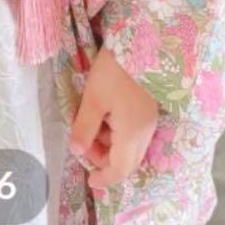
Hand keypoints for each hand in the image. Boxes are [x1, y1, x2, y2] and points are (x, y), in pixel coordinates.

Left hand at [68, 45, 161, 191]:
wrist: (142, 43)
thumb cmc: (114, 72)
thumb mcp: (93, 99)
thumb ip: (85, 128)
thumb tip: (76, 151)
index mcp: (132, 134)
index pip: (120, 169)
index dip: (105, 178)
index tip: (90, 181)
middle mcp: (145, 132)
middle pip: (126, 161)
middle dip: (103, 159)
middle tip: (83, 144)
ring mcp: (148, 120)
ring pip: (128, 146)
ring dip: (108, 143)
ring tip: (88, 123)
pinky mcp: (148, 109)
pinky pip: (132, 132)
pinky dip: (116, 132)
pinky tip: (102, 114)